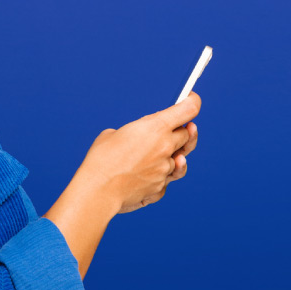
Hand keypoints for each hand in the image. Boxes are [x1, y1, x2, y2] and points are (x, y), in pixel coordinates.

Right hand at [77, 92, 200, 216]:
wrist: (98, 190)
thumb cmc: (102, 160)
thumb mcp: (114, 134)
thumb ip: (134, 133)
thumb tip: (136, 140)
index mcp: (156, 127)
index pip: (188, 110)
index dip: (192, 102)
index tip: (191, 99)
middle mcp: (166, 147)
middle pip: (186, 135)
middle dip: (180, 131)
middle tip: (170, 130)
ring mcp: (165, 169)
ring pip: (179, 160)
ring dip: (170, 156)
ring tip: (154, 155)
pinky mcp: (161, 188)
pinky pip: (166, 179)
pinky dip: (159, 177)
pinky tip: (144, 175)